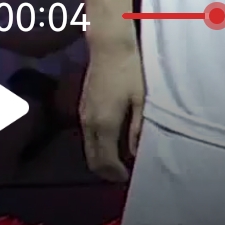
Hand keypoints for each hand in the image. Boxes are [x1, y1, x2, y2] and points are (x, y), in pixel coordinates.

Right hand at [79, 45, 146, 181]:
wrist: (109, 47)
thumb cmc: (131, 71)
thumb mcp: (141, 100)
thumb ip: (137, 128)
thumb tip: (135, 151)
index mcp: (104, 124)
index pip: (105, 160)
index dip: (115, 173)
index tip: (128, 177)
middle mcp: (89, 123)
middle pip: (92, 159)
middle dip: (106, 171)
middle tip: (123, 174)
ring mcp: (83, 114)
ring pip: (88, 148)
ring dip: (101, 158)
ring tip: (121, 160)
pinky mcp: (83, 107)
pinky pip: (88, 135)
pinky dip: (98, 145)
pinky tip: (113, 141)